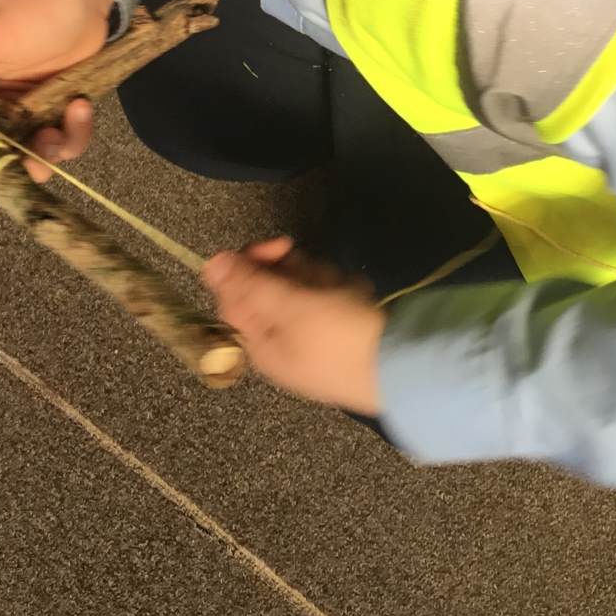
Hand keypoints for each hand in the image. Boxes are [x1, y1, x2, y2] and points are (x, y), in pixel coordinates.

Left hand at [202, 238, 385, 415]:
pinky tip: (360, 299)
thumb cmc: (340, 339)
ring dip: (322, 280)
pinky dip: (344, 291)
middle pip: (269, 286)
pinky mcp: (342, 331)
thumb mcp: (288, 307)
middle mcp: (280, 342)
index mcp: (259, 344)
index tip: (280, 246)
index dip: (251, 262)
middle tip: (319, 279)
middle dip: (296, 273)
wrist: (407, 369)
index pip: (235, 293)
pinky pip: (331, 298)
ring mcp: (313, 337)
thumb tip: (208, 264)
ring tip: (345, 293)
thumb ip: (247, 285)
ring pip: (302, 287)